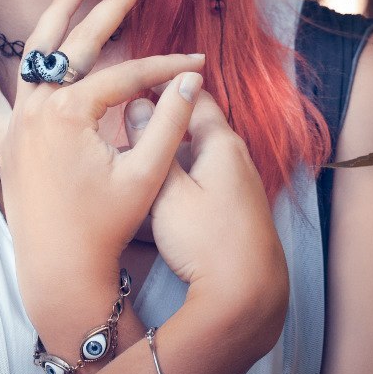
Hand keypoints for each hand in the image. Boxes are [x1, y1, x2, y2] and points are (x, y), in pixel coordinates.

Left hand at [0, 0, 203, 343]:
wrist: (60, 272)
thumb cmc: (106, 226)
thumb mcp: (145, 174)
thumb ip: (169, 121)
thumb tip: (191, 76)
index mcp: (71, 113)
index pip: (127, 74)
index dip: (166, 66)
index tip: (198, 60)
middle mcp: (37, 107)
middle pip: (79, 44)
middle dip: (111, 7)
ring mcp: (16, 122)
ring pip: (33, 54)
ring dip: (55, 16)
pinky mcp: (3, 140)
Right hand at [125, 90, 288, 307]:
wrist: (247, 296)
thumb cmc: (206, 241)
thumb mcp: (168, 190)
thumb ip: (152, 144)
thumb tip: (139, 104)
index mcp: (222, 142)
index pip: (194, 95)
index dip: (166, 82)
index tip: (136, 77)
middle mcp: (236, 156)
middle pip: (194, 126)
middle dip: (162, 122)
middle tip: (125, 120)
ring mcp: (239, 183)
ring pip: (196, 155)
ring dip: (169, 153)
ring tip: (135, 157)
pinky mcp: (236, 207)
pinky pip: (203, 178)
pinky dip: (180, 176)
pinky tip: (158, 193)